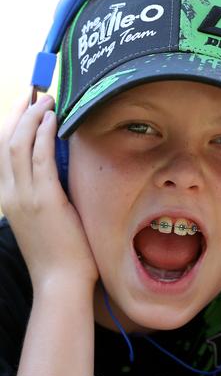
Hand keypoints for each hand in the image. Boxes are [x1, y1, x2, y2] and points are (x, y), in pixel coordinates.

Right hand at [0, 94, 97, 292]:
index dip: (14, 126)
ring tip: (46, 100)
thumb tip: (61, 174)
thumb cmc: (60, 255)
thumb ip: (46, 196)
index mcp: (10, 198)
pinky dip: (44, 135)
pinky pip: (40, 158)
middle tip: (34, 94)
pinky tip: (52, 120)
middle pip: (5, 142)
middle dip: (19, 114)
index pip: (4, 153)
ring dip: (32, 118)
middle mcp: (10, 193)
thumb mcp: (46, 220)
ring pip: (18, 145)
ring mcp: (24, 196)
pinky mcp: (43, 199)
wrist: (60, 282)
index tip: (26, 108)